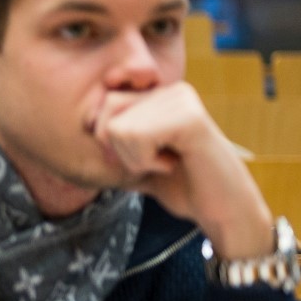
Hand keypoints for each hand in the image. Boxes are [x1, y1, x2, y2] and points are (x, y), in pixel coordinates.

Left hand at [95, 83, 271, 256]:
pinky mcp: (189, 118)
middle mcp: (171, 89)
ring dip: (135, 158)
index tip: (143, 157)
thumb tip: (79, 124)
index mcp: (158, 95)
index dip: (111, 141)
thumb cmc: (179, 186)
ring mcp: (182, 99)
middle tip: (155, 161)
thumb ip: (110, 140)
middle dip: (120, 149)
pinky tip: (172, 164)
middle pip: (106, 111)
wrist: (222, 211)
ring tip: (167, 162)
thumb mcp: (132, 160)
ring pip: (117, 127)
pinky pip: (135, 135)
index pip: (104, 105)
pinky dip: (145, 161)